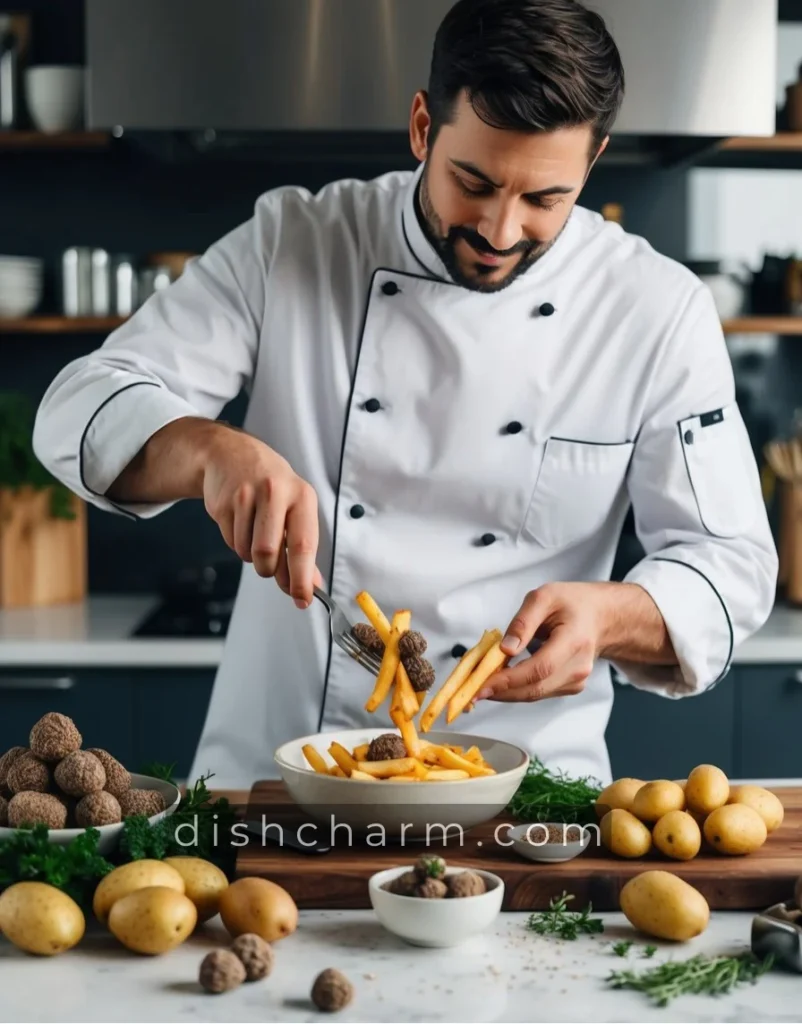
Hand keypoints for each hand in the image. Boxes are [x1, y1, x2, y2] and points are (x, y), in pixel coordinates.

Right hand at [202, 426, 322, 607]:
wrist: (231, 455)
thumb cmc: (271, 486)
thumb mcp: (295, 507)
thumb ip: (302, 546)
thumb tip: (311, 583)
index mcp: (302, 496)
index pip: (303, 545)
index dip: (302, 578)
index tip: (303, 598)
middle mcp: (276, 492)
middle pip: (268, 552)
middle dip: (268, 569)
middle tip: (270, 566)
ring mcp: (246, 495)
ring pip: (247, 551)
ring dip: (251, 554)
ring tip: (255, 531)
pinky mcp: (223, 502)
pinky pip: (229, 541)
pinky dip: (237, 542)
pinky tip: (241, 522)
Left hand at [477, 582, 608, 703]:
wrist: (601, 617)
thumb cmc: (572, 603)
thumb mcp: (544, 597)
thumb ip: (523, 622)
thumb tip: (505, 650)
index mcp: (574, 640)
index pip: (540, 668)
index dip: (510, 680)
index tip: (483, 685)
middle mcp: (578, 666)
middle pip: (535, 688)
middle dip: (501, 692)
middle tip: (472, 690)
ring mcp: (576, 680)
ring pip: (535, 694)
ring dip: (506, 692)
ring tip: (481, 683)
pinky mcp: (570, 687)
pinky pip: (539, 692)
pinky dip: (518, 689)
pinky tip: (502, 680)